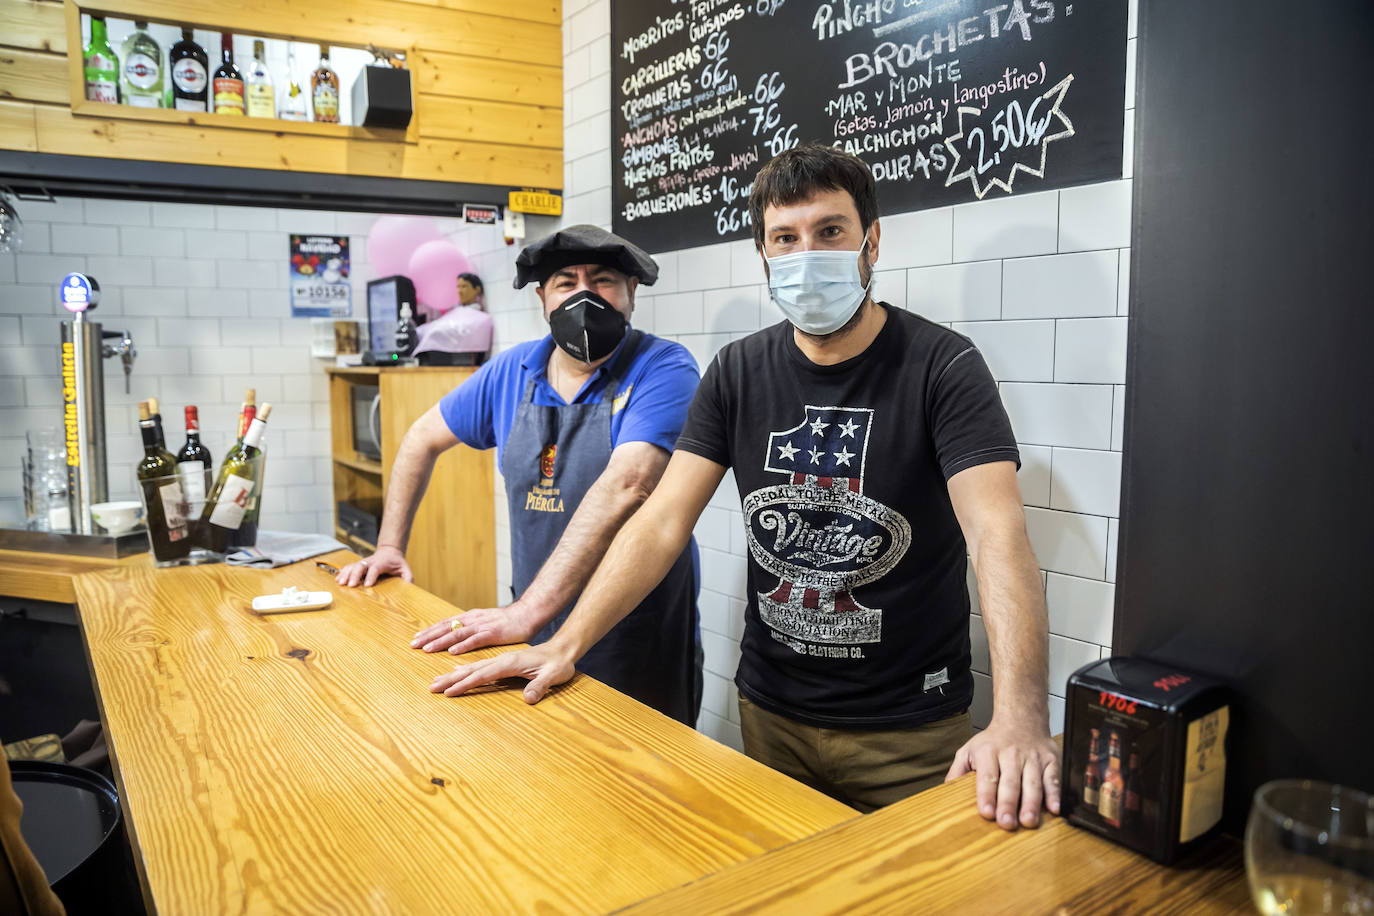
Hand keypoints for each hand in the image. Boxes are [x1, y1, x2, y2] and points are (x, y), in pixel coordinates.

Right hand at [335, 545, 412, 587]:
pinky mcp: (358, 565)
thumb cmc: (397, 563)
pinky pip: (349, 567)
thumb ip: (408, 578)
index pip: (375, 568)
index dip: (371, 576)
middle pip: (361, 565)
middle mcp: (371, 562)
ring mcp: (363, 563)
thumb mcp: (405, 569)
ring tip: (340, 583)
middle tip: (351, 585)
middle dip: (355, 575)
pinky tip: (338, 580)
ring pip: (353, 566)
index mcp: (382, 563)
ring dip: (346, 574)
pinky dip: (343, 573)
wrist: (389, 552)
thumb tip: (408, 587)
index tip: (367, 585)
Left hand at [410, 603, 538, 653]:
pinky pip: (476, 639)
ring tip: (427, 649)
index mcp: (471, 617)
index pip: (446, 624)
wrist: (529, 613)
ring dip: (441, 642)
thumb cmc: (509, 621)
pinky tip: (453, 651)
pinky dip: (464, 645)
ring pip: (457, 633)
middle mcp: (473, 620)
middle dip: (429, 636)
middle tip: (413, 645)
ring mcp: (483, 626)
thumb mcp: (486, 622)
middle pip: (447, 628)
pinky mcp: (494, 632)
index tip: (416, 639)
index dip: (430, 631)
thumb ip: (472, 629)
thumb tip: (458, 638)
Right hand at [430, 643, 576, 704]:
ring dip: (454, 675)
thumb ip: (541, 686)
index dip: (466, 684)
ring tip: (437, 681)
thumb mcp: (554, 676)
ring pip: (473, 668)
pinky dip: (465, 671)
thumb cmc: (559, 664)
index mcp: (510, 663)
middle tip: (432, 687)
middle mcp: (501, 660)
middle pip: (472, 670)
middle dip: (451, 679)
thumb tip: (529, 699)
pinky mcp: (503, 663)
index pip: (483, 675)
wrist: (563, 650)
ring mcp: (501, 661)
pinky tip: (456, 672)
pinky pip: (479, 667)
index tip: (449, 692)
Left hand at [945, 719, 1059, 829]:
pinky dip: (1055, 794)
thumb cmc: (993, 741)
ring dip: (1031, 803)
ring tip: (1028, 821)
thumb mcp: (969, 750)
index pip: (987, 776)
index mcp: (988, 752)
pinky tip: (1054, 808)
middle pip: (1010, 782)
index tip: (986, 812)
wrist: (1021, 719)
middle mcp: (1011, 754)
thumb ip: (958, 771)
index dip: (986, 795)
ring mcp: (1033, 758)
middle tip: (1007, 823)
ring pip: (1033, 782)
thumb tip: (947, 790)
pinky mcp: (1051, 761)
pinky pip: (1053, 778)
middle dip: (1008, 803)